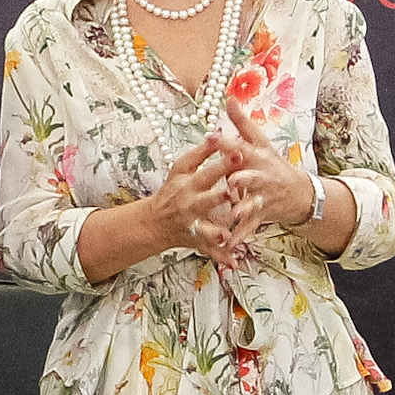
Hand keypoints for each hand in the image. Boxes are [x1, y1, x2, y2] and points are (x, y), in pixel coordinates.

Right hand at [144, 136, 251, 259]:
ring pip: (206, 229)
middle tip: (234, 190)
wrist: (154, 221)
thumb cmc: (172, 191)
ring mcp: (192, 224)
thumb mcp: (182, 168)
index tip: (239, 152)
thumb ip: (201, 152)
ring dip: (216, 232)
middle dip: (219, 196)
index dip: (223, 162)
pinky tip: (233, 262)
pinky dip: (220, 257)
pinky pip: (209, 250)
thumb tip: (218, 132)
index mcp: (189, 184)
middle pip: (206, 199)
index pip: (207, 170)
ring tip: (227, 234)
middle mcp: (190, 204)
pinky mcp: (196, 240)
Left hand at [212, 95, 317, 234]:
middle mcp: (260, 176)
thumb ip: (241, 122)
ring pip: (251, 202)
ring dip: (243, 208)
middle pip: (250, 176)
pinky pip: (250, 226)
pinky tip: (230, 243)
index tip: (214, 137)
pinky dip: (240, 235)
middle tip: (232, 181)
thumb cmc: (272, 163)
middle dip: (242, 178)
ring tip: (233, 214)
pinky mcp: (261, 214)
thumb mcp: (259, 141)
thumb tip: (229, 97)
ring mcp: (262, 196)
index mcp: (256, 156)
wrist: (299, 192)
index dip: (229, 143)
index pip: (241, 147)